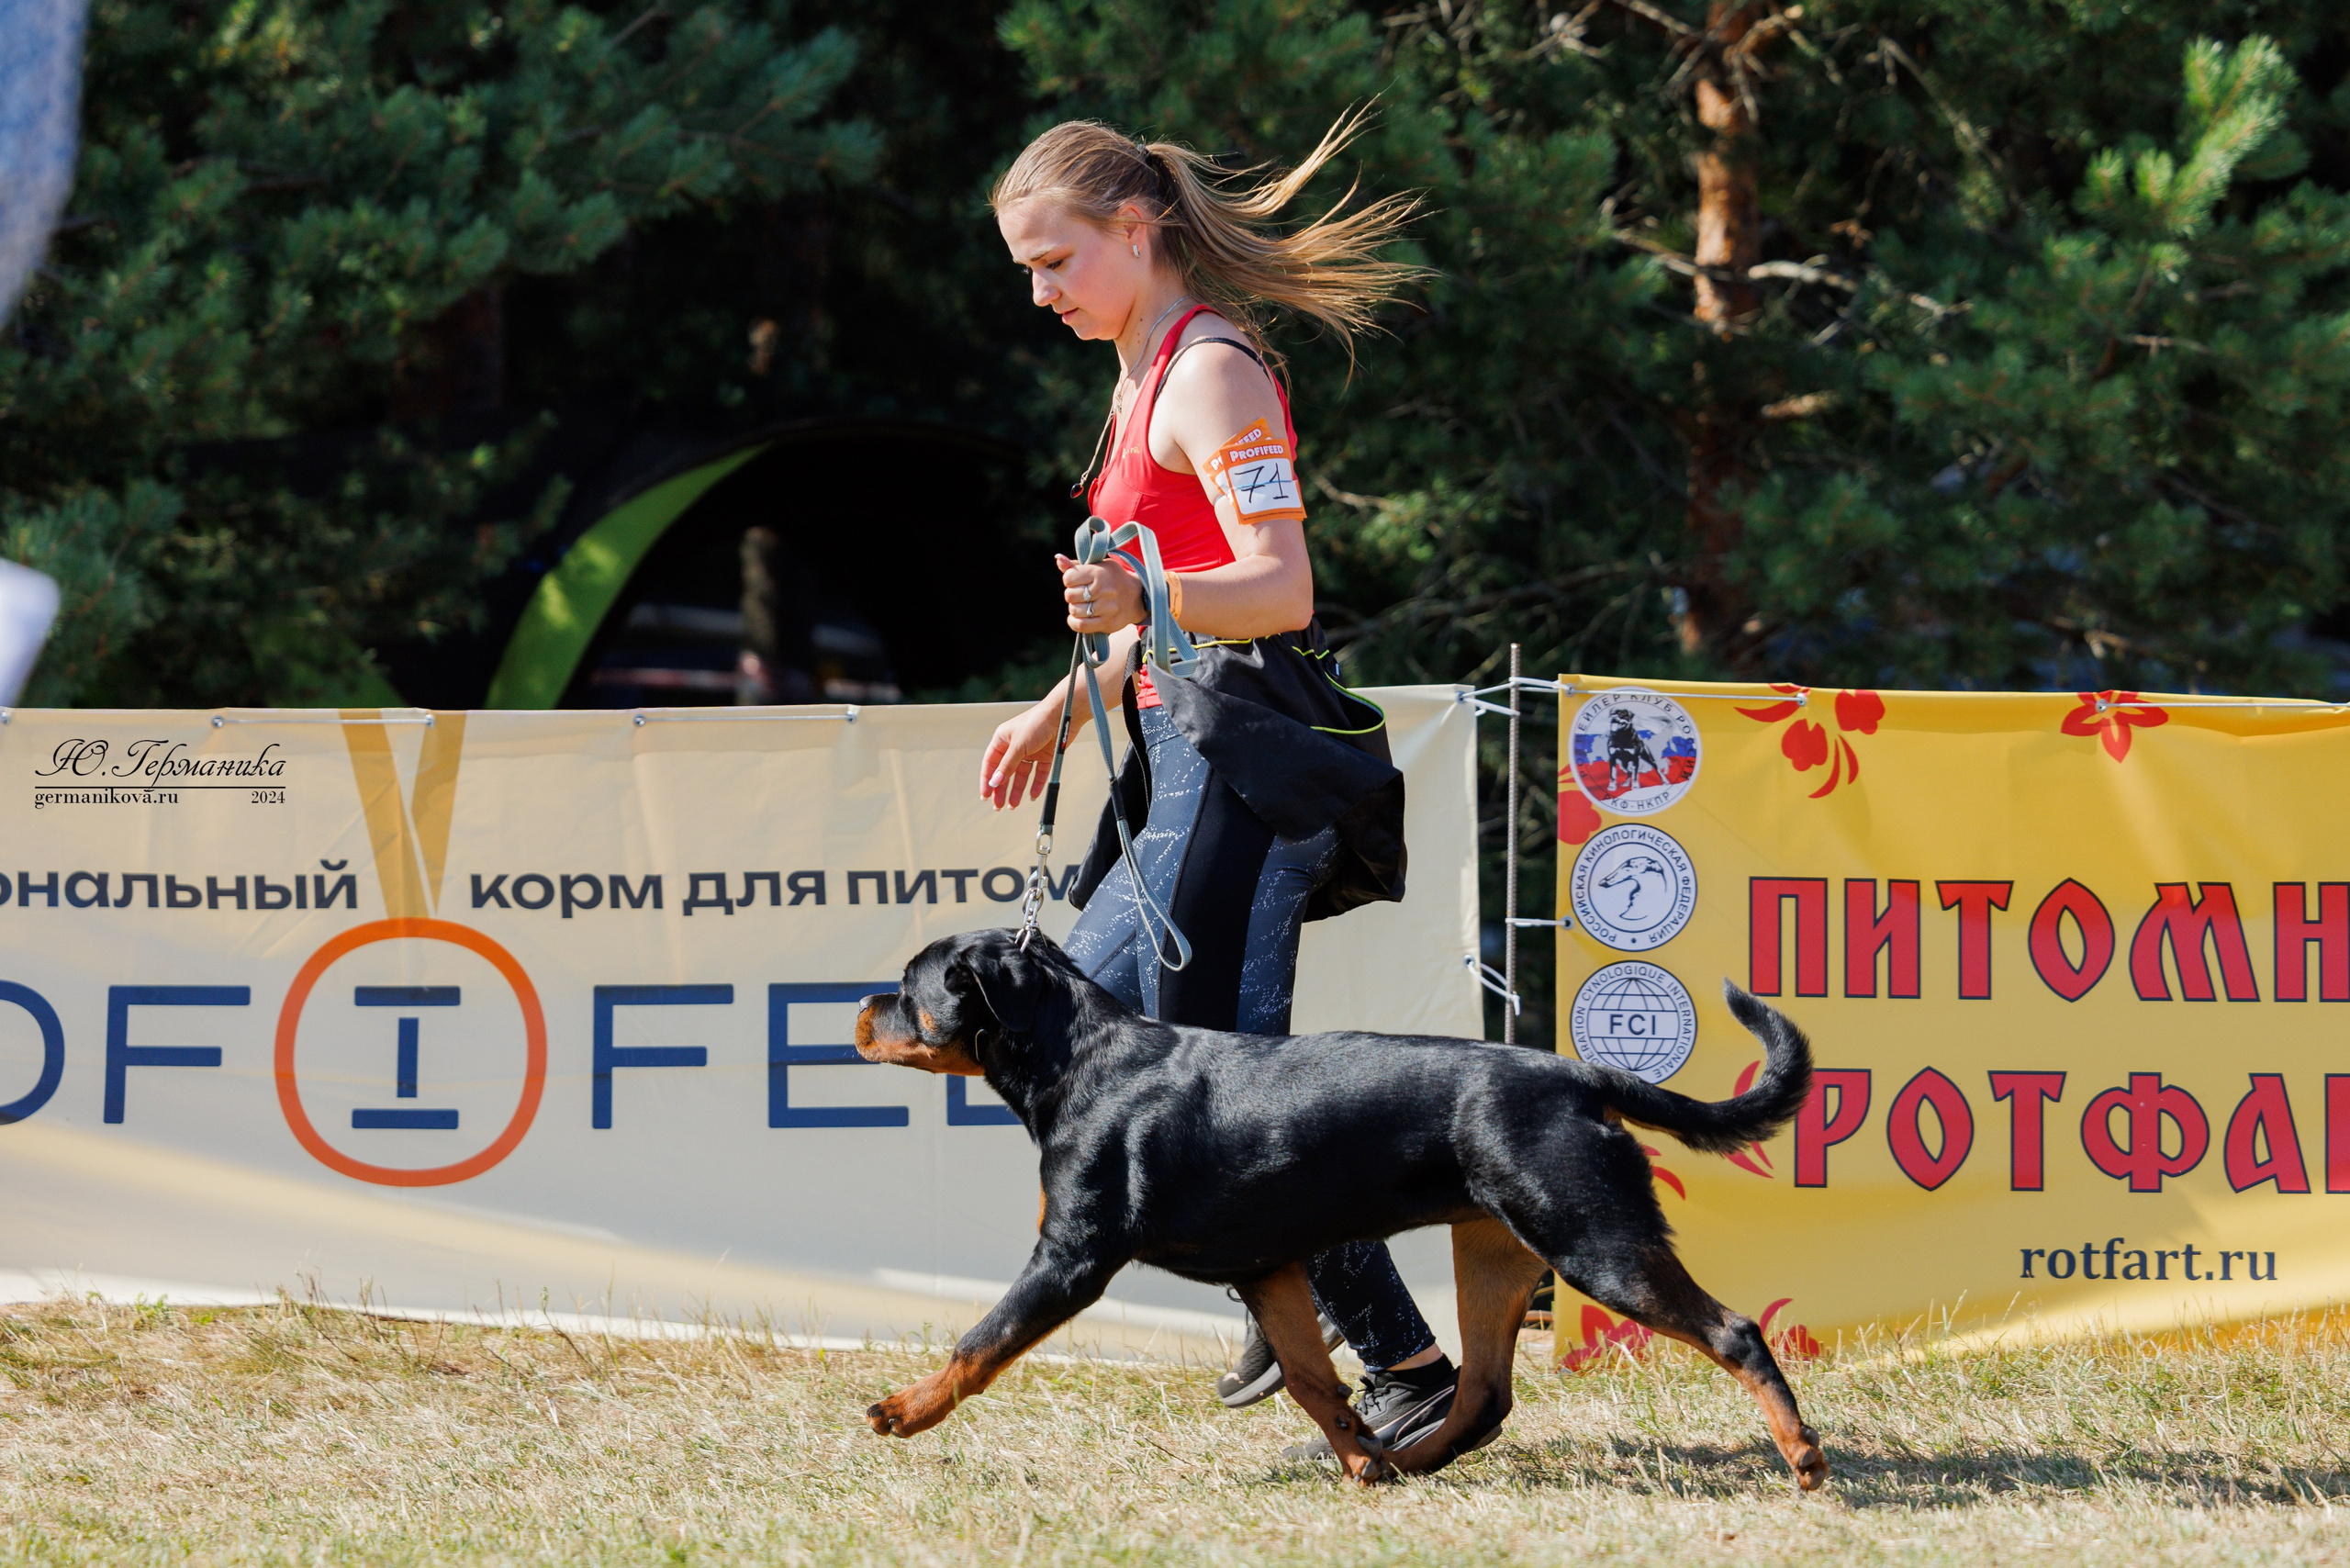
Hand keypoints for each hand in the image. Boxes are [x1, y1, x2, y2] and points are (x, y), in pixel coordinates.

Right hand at [980, 694, 1068, 810]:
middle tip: (998, 806)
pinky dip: (1035, 785)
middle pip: (1005, 772)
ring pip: (1021, 775)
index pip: (990, 764)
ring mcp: (1030, 751)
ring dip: (1017, 790)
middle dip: (1001, 789)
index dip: (987, 780)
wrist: (1061, 714)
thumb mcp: (1019, 745)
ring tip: (1013, 806)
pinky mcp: (1045, 755)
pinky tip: (1033, 796)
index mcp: (1002, 740)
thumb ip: (1007, 765)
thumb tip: (995, 782)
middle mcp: (1015, 746)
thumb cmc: (1036, 723)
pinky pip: (1038, 773)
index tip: (985, 796)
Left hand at [1057, 553, 1143, 634]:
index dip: (1069, 579)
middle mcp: (1104, 590)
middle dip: (1072, 595)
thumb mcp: (1097, 566)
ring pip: (1074, 611)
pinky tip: (1079, 617)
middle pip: (1070, 596)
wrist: (1137, 597)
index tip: (1077, 580)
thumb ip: (1075, 565)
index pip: (1069, 578)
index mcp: (1099, 573)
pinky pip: (1081, 626)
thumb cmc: (1111, 578)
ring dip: (1075, 608)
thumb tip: (1058, 559)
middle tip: (1081, 594)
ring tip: (1083, 604)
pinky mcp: (1107, 623)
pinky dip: (1074, 622)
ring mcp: (1107, 608)